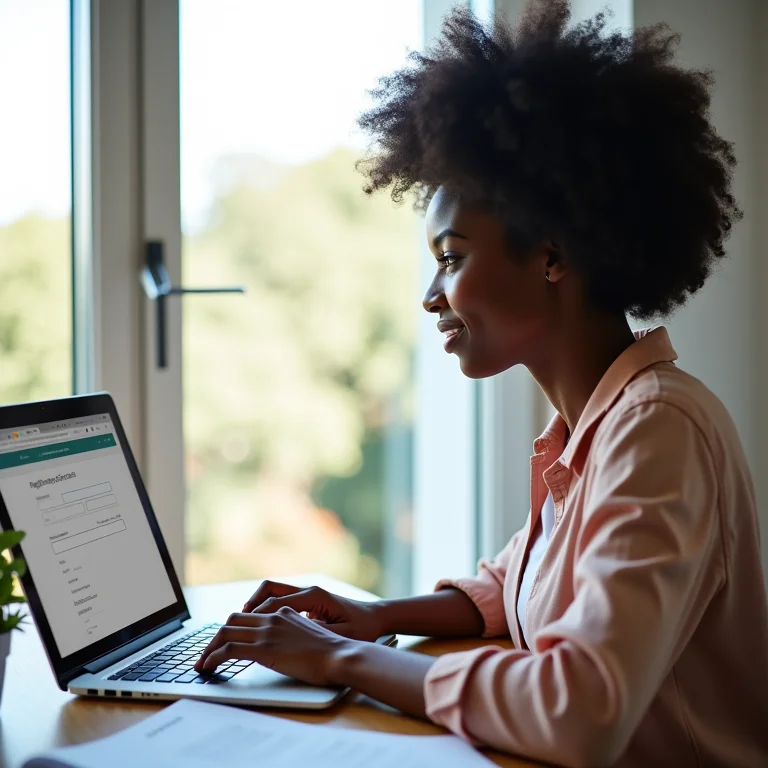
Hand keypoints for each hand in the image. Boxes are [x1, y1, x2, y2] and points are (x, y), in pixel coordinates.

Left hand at [193, 607, 351, 684]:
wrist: (340, 655)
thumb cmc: (332, 651)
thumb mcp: (310, 635)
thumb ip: (292, 634)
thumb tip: (281, 646)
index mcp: (284, 612)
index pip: (249, 614)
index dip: (233, 627)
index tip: (224, 641)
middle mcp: (273, 617)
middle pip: (233, 620)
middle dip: (216, 637)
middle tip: (207, 652)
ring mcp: (268, 631)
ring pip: (226, 632)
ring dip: (210, 648)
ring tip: (202, 662)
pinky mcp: (264, 648)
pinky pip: (229, 650)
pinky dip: (213, 657)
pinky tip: (208, 667)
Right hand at [240, 580, 384, 641]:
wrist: (377, 618)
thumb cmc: (362, 628)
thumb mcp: (340, 634)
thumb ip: (316, 632)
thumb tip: (291, 634)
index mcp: (314, 597)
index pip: (276, 602)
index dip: (256, 616)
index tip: (242, 628)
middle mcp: (308, 591)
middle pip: (269, 590)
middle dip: (248, 606)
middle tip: (231, 626)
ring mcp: (307, 595)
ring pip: (272, 592)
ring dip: (255, 606)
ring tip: (240, 625)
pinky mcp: (308, 602)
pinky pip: (280, 600)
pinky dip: (265, 609)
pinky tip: (258, 626)